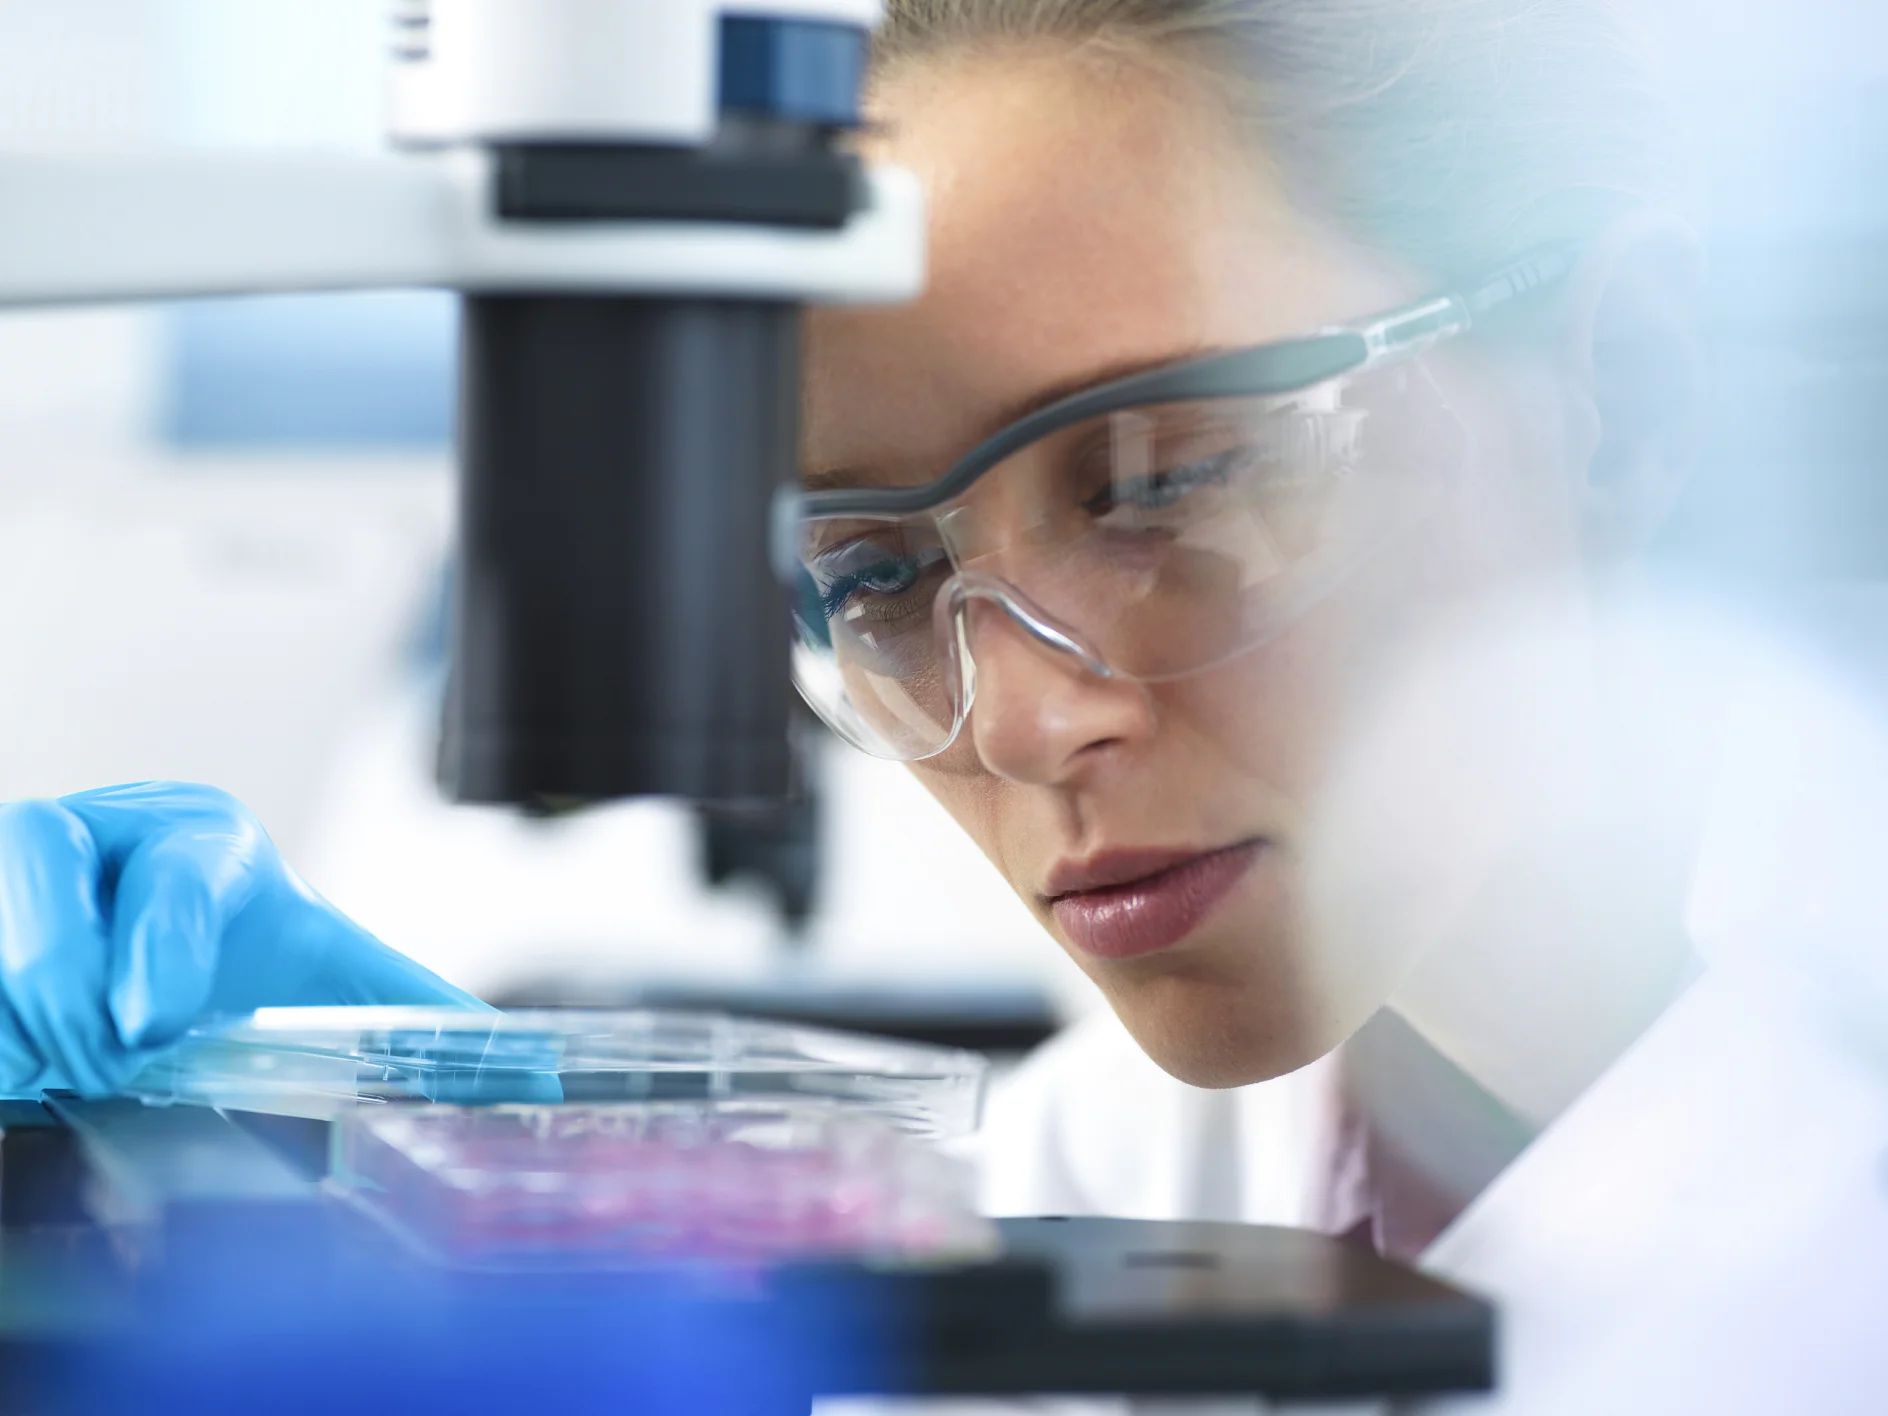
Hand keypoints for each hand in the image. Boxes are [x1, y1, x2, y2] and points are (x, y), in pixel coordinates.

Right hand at [0, 781, 483, 1097]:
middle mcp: (115, 830)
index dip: (162, 941)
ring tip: (56, 1058)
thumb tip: (529, 1064)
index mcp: (211, 840)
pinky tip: (21, 1054)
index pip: (184, 870)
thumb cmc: (228, 945)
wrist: (123, 932)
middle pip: (70, 897)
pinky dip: (1, 1022)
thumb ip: (403, 1007)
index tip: (147, 1021)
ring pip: (11, 937)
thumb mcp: (314, 965)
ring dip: (31, 1014)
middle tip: (104, 1057)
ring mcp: (35, 854)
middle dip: (85, 998)